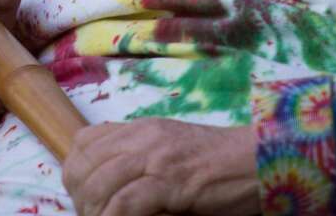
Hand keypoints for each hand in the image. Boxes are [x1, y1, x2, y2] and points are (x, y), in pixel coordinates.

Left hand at [62, 119, 258, 215]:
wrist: (260, 159)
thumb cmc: (220, 163)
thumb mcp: (172, 147)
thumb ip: (141, 153)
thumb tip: (108, 175)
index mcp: (140, 128)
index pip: (84, 141)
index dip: (75, 172)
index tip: (82, 196)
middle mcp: (142, 137)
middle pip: (84, 164)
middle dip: (79, 197)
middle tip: (91, 215)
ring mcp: (156, 158)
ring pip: (98, 184)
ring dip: (94, 210)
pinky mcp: (171, 182)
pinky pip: (125, 202)